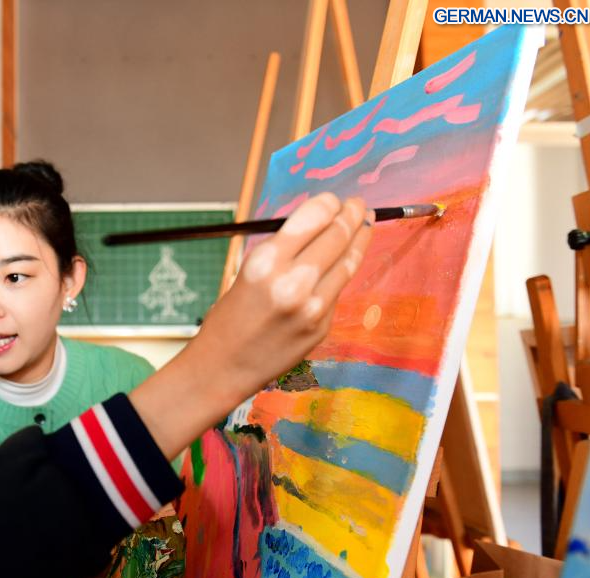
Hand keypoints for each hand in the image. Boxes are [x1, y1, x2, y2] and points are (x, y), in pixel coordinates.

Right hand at [130, 193, 372, 457]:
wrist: (223, 366)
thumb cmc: (229, 316)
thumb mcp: (247, 272)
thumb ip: (283, 250)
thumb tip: (320, 225)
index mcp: (265, 262)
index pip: (314, 217)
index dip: (330, 203)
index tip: (335, 200)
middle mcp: (292, 282)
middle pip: (337, 235)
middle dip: (351, 215)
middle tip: (358, 205)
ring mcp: (312, 306)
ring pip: (348, 262)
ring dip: (359, 240)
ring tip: (365, 225)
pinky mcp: (322, 326)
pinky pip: (338, 290)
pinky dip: (343, 272)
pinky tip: (345, 261)